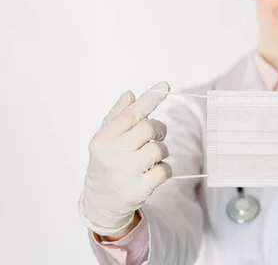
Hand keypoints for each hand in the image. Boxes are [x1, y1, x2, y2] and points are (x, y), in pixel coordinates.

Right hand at [78, 82, 172, 235]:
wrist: (100, 203)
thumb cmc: (106, 164)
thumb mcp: (105, 140)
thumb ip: (118, 116)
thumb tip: (130, 94)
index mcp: (103, 140)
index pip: (130, 114)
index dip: (150, 99)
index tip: (164, 86)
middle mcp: (112, 155)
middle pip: (149, 129)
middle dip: (158, 130)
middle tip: (155, 137)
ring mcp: (125, 174)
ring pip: (159, 149)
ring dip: (161, 152)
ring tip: (150, 159)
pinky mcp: (138, 190)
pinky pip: (164, 170)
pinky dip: (164, 170)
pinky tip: (153, 173)